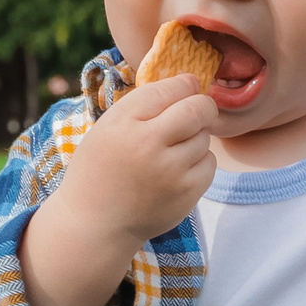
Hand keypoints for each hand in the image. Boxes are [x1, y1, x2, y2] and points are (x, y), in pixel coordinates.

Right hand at [19, 77, 216, 305]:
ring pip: (205, 137)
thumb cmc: (102, 168)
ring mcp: (170, 171)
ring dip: (195, 138)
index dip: (183, 85)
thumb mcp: (108, 127)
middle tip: (197, 111)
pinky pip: (209, 163)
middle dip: (203, 106)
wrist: (96, 223)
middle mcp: (148, 145)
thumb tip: (190, 82)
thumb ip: (144, 103)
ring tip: (172, 151)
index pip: (171, 88)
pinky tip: (177, 170)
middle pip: (199, 108)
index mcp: (124, 123)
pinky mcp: (186, 194)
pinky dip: (199, 163)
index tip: (183, 89)